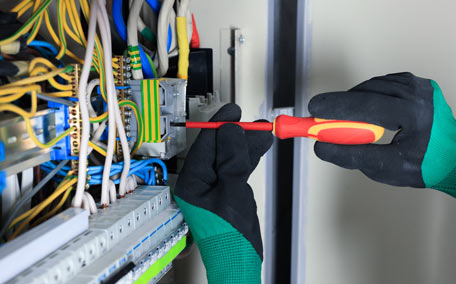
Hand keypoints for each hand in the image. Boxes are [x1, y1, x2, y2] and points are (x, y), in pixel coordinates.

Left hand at [174, 103, 272, 282]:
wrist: (240, 261)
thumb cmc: (229, 237)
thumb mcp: (231, 192)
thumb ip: (231, 160)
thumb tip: (230, 131)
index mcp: (192, 182)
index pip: (205, 144)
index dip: (220, 124)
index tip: (233, 110)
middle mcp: (200, 182)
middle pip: (218, 148)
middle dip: (237, 133)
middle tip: (253, 121)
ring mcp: (214, 187)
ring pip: (230, 157)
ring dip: (246, 144)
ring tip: (263, 131)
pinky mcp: (227, 191)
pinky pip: (237, 167)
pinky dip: (248, 157)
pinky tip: (259, 147)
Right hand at [309, 73, 455, 211]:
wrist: (454, 160)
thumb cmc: (426, 166)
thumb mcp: (385, 168)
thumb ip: (351, 156)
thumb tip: (322, 146)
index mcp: (414, 114)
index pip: (367, 105)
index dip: (336, 106)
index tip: (315, 109)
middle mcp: (419, 94)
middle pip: (367, 92)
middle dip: (340, 104)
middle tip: (320, 115)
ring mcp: (420, 86)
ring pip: (374, 86)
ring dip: (355, 100)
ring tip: (346, 120)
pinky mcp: (418, 84)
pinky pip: (384, 84)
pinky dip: (370, 95)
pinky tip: (365, 110)